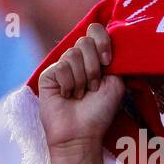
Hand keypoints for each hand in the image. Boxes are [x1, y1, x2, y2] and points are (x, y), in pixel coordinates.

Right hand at [37, 23, 124, 163]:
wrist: (82, 133)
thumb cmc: (100, 111)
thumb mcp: (116, 84)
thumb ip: (114, 61)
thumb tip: (109, 39)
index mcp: (95, 59)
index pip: (96, 31)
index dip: (102, 41)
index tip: (108, 62)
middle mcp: (78, 60)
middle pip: (85, 41)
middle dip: (94, 67)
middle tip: (94, 87)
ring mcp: (62, 66)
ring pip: (73, 54)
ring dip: (83, 79)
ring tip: (80, 94)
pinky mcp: (48, 74)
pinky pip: (61, 67)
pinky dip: (69, 84)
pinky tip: (67, 96)